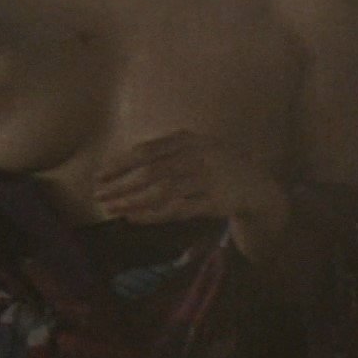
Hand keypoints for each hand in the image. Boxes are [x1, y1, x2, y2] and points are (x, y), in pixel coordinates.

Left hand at [93, 131, 286, 230]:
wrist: (258, 185)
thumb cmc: (217, 165)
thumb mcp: (194, 148)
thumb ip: (165, 152)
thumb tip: (124, 164)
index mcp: (188, 140)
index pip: (146, 151)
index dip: (119, 164)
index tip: (99, 176)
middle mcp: (197, 156)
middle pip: (150, 172)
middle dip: (121, 184)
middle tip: (99, 195)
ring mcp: (208, 179)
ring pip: (162, 192)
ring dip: (134, 201)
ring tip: (112, 208)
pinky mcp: (216, 202)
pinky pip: (179, 209)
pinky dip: (154, 214)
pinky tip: (135, 217)